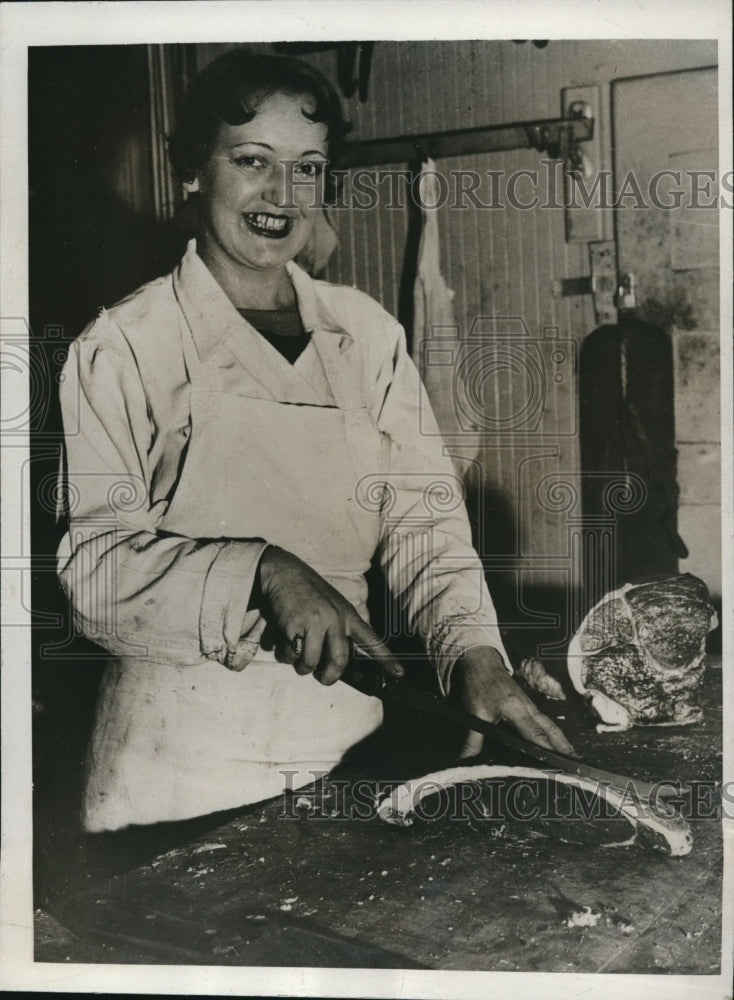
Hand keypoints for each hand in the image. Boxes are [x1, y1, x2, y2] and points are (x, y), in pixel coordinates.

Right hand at [256, 546, 403, 685]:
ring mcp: (314, 622)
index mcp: (348, 615)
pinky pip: (290, 655)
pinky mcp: (293, 624)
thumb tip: (333, 662)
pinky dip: (284, 655)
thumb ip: (338, 629)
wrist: (284, 572)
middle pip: (339, 661)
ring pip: (311, 662)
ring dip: (301, 667)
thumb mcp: (332, 605)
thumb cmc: (308, 592)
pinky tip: (283, 642)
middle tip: (321, 677)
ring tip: (296, 656)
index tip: (399, 674)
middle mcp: (335, 619)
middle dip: (328, 677)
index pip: (371, 640)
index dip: (386, 659)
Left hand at [451, 646, 574, 757]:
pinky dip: (555, 736)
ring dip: (563, 743)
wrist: (482, 663)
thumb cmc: (478, 685)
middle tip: (577, 768)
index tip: (558, 765)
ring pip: (552, 727)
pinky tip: (559, 748)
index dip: (548, 751)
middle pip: (552, 731)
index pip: (535, 734)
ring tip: (575, 762)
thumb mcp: (472, 712)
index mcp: (516, 709)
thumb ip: (472, 739)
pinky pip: (546, 724)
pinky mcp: (529, 707)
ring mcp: (531, 707)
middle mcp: (529, 708)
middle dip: (565, 749)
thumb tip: (466, 762)